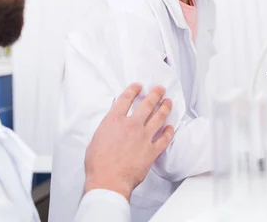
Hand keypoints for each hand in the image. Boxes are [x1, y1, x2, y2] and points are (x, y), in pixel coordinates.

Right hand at [84, 84, 173, 200]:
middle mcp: (131, 125)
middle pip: (147, 104)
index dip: (133, 90)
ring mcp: (144, 137)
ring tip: (168, 102)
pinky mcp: (152, 150)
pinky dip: (168, 132)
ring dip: (165, 108)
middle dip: (155, 94)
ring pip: (159, 118)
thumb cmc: (98, 164)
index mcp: (114, 120)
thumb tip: (111, 125)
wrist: (108, 181)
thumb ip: (106, 128)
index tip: (138, 86)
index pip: (126, 99)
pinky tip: (170, 128)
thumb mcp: (96, 139)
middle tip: (160, 89)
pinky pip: (164, 139)